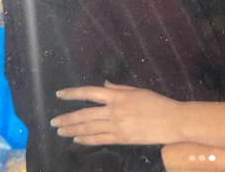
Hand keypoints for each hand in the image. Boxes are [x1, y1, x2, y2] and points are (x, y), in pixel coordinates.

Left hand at [52, 81, 182, 144]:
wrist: (171, 120)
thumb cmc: (157, 102)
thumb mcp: (138, 90)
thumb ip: (119, 88)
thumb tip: (104, 84)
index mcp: (118, 95)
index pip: (89, 92)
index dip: (73, 93)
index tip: (60, 94)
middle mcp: (114, 110)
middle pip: (84, 114)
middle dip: (67, 117)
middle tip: (53, 121)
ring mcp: (116, 126)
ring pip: (88, 128)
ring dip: (72, 130)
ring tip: (60, 131)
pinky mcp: (121, 138)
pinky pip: (99, 139)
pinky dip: (86, 140)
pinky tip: (77, 140)